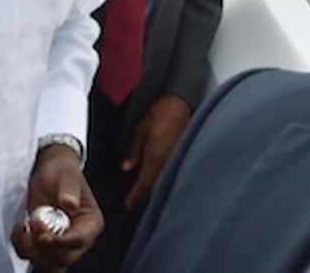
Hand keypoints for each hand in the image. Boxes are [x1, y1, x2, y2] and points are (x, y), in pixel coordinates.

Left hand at [12, 144, 102, 271]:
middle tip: (35, 223)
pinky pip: (32, 256)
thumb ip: (69, 189)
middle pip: (64, 258)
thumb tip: (70, 203)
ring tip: (25, 227)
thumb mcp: (68, 174)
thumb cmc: (63, 171)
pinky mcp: (42, 243)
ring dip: (32, 250)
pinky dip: (22, 247)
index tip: (47, 235)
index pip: (80, 241)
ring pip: (48, 263)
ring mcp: (59, 243)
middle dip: (46, 246)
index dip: (64, 242)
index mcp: (90, 224)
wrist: (48, 171)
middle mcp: (77, 238)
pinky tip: (20, 228)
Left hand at [122, 95, 191, 210]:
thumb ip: (133, 150)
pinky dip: (164, 181)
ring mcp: (178, 161)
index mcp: (155, 157)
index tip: (128, 205)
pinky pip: (172, 175)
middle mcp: (169, 163)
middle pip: (155, 188)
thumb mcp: (140, 129)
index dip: (135, 197)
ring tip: (145, 197)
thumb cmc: (162, 112)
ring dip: (155, 191)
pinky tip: (159, 182)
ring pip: (165, 183)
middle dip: (145, 198)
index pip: (144, 184)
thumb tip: (126, 167)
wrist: (182, 103)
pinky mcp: (183, 157)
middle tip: (134, 205)